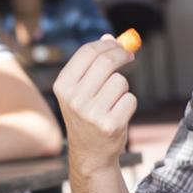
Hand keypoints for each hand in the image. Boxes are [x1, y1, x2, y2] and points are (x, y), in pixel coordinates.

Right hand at [50, 35, 136, 174]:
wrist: (90, 154)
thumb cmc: (88, 115)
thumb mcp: (82, 89)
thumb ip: (93, 63)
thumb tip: (109, 37)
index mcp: (62, 86)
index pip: (87, 51)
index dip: (107, 44)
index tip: (119, 45)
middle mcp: (73, 99)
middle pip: (106, 61)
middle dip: (122, 54)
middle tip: (130, 56)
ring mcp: (91, 113)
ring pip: (120, 81)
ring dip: (123, 88)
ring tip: (113, 102)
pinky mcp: (110, 125)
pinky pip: (130, 99)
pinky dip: (128, 104)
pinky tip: (118, 115)